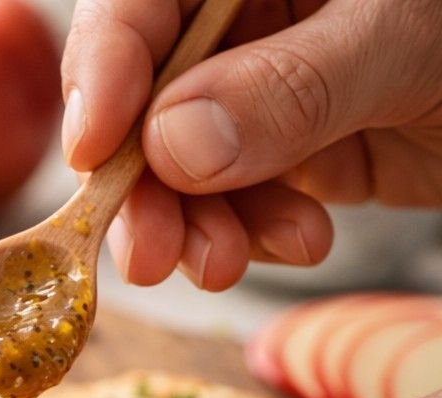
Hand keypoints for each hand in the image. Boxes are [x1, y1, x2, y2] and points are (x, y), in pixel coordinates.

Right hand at [61, 0, 441, 289]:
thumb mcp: (411, 37)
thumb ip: (292, 85)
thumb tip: (171, 145)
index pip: (142, 2)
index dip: (103, 74)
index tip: (94, 156)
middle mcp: (243, 16)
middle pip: (144, 100)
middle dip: (145, 186)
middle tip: (151, 257)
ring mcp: (258, 86)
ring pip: (180, 166)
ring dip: (198, 228)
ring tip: (230, 264)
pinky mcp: (283, 147)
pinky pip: (234, 200)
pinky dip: (253, 234)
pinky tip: (301, 239)